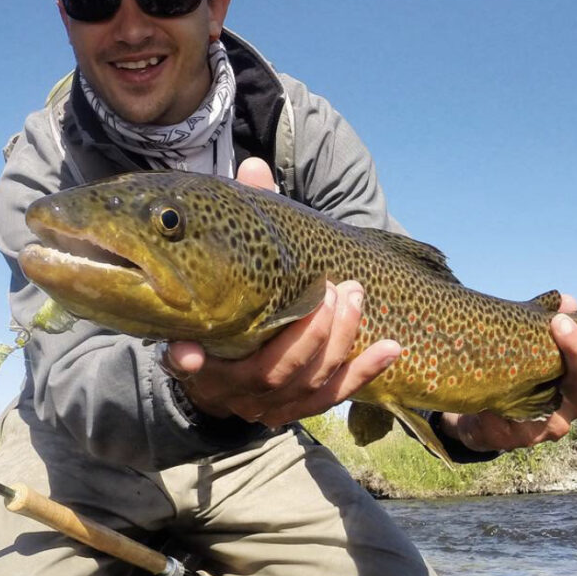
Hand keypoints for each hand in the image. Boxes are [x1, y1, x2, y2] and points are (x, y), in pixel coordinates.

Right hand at [162, 158, 399, 429]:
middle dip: (308, 333)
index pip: (184, 361)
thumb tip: (256, 168)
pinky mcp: (298, 407)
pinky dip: (364, 371)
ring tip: (354, 296)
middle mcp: (229, 386)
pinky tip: (392, 348)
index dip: (186, 361)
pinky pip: (334, 396)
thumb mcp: (228, 263)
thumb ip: (243, 219)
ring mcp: (265, 402)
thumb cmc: (230, 300)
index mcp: (198, 352)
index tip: (186, 353)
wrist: (230, 363)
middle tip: (332, 289)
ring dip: (337, 341)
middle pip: (269, 373)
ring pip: (306, 383)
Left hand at [442, 296, 576, 452]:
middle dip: (571, 353)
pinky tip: (483, 390)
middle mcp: (564, 413)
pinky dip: (492, 404)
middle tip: (554, 321)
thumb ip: (545, 325)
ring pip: (541, 405)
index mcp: (573, 390)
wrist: (473, 417)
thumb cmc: (508, 377)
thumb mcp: (527, 350)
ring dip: (524, 377)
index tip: (562, 318)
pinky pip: (502, 421)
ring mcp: (538, 430)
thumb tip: (567, 300)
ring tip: (509, 350)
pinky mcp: (508, 440)